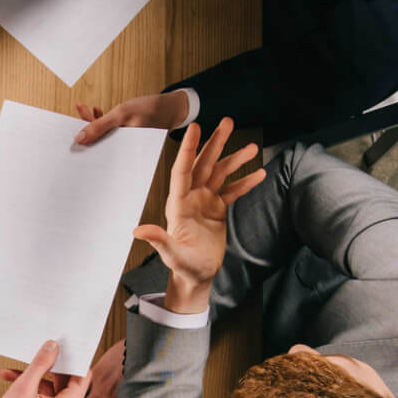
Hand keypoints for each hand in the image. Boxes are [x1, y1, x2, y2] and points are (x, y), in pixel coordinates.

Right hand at [0, 339, 89, 397]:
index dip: (72, 360)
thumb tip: (51, 348)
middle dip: (48, 371)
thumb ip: (40, 364)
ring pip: (55, 395)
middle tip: (36, 360)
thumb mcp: (24, 387)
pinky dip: (37, 397)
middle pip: (67, 385)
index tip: (64, 350)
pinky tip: (19, 390)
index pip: (82, 376)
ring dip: (38, 384)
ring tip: (17, 376)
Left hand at [73, 91, 190, 144]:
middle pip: (96, 143)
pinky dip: (100, 120)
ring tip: (82, 107)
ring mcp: (122, 141)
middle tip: (70, 119)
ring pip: (101, 134)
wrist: (170, 107)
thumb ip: (100, 126)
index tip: (65, 139)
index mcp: (121, 151)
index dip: (81, 146)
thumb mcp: (122, 114)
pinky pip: (108, 129)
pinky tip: (95, 110)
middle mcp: (121, 149)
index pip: (95, 152)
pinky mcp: (124, 134)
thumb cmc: (150, 110)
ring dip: (91, 122)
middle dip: (83, 131)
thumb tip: (79, 138)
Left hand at [134, 119, 265, 310]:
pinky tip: (259, 173)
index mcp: (178, 204)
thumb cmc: (182, 266)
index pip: (183, 170)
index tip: (195, 127)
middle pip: (204, 164)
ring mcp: (205, 201)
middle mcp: (191, 198)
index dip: (189, 149)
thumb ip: (159, 240)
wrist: (196, 275)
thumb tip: (138, 231)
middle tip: (228, 122)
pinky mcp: (218, 208)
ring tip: (252, 147)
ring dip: (235, 159)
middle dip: (215, 143)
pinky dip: (245, 182)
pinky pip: (232, 190)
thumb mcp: (172, 254)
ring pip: (220, 173)